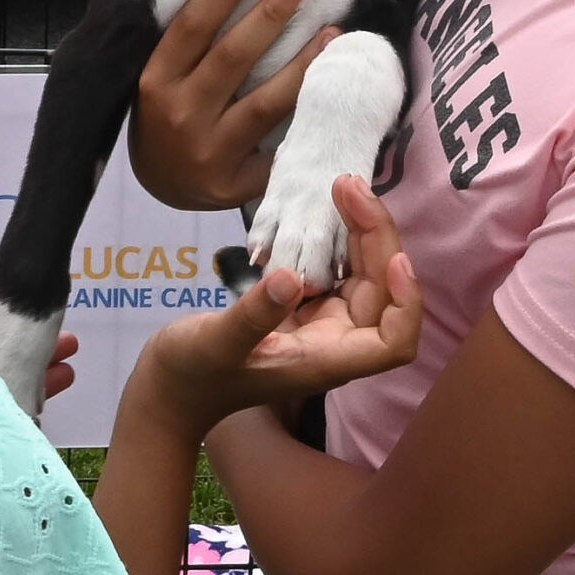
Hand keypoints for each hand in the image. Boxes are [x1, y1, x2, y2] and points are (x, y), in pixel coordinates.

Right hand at [131, 0, 333, 209]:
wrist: (165, 186)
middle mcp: (179, 118)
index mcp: (155, 84)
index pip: (190, 30)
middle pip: (232, 58)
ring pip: (266, 102)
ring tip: (333, 30)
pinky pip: (281, 144)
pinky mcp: (238, 184)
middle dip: (270, 14)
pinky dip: (308, 114)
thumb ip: (190, 44)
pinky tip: (332, 87)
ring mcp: (209, 154)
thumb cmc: (169, 115)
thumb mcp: (163, 78)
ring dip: (303, 62)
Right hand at [139, 175, 419, 430]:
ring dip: (361, 234)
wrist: (169, 388)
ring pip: (364, 277)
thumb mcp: (216, 341)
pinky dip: (340, 242)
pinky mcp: (306, 312)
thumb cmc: (191, 373)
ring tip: (342, 187)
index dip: (405, 301)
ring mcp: (322, 327)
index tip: (393, 257)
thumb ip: (253, 315)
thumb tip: (292, 276)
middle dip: (377, 238)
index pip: (394, 341)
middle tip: (348, 185)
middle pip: (383, 293)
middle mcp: (334, 344)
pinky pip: (338, 273)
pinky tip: (328, 210)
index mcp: (326, 360)